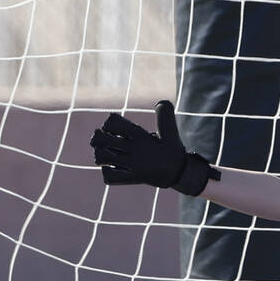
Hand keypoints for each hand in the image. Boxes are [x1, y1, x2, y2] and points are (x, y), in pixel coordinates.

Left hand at [90, 100, 219, 195]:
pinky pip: (111, 177)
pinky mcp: (134, 178)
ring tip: (104, 155)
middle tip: (101, 140)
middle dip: (97, 138)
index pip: (114, 123)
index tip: (113, 128)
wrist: (182, 174)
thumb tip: (161, 102)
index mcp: (142, 136)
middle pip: (103, 139)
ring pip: (103, 157)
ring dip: (100, 155)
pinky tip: (111, 169)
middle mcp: (136, 150)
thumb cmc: (173, 151)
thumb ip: (165, 117)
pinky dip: (107, 172)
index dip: (109, 124)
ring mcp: (134, 165)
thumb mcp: (171, 133)